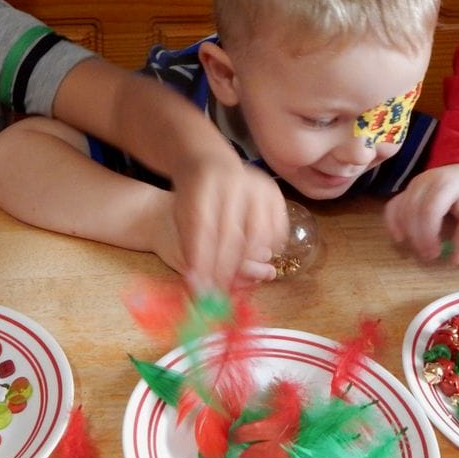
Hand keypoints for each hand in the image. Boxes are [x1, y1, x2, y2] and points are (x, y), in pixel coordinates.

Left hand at [170, 154, 287, 291]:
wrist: (210, 165)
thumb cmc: (193, 198)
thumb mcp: (182, 217)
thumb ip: (189, 248)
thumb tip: (198, 287)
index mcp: (202, 186)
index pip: (204, 230)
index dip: (204, 262)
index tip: (200, 288)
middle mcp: (232, 183)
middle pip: (232, 235)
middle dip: (225, 269)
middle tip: (219, 292)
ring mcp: (257, 186)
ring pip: (258, 234)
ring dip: (248, 263)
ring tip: (235, 280)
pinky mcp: (274, 192)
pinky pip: (276, 228)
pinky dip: (268, 249)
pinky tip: (255, 260)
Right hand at [383, 163, 458, 263]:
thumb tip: (453, 260)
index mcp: (445, 185)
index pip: (429, 210)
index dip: (428, 234)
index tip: (435, 253)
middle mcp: (424, 182)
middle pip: (412, 211)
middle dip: (417, 237)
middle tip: (428, 256)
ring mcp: (413, 184)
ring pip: (400, 210)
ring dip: (407, 232)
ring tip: (420, 250)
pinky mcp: (407, 189)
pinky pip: (393, 205)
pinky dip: (393, 222)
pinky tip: (399, 237)